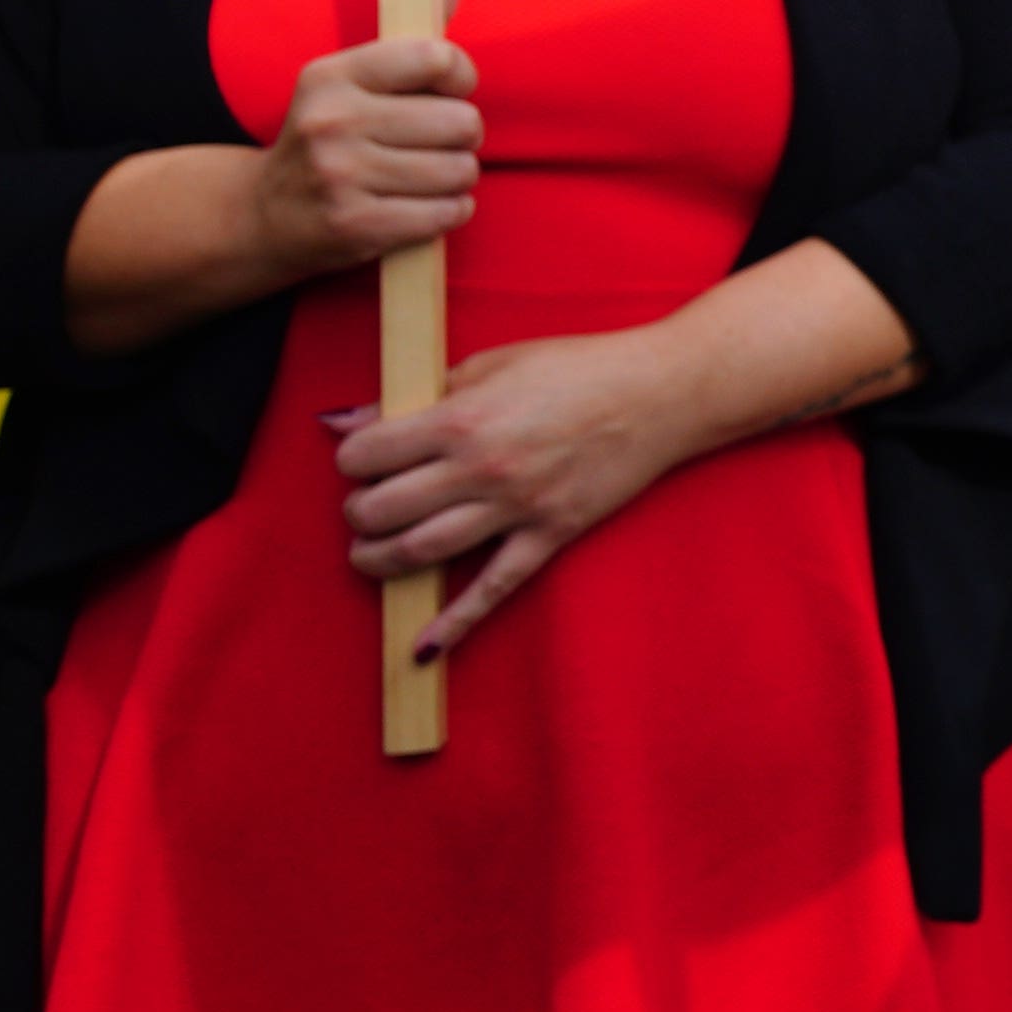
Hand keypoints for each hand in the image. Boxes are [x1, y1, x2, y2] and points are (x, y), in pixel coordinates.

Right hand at [257, 1, 481, 284]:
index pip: (437, 58)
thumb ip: (413, 24)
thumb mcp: (352, 78)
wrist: (260, 216)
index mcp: (332, 76)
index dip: (461, 78)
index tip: (448, 91)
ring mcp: (341, 177)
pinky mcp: (354, 227)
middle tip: (431, 144)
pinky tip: (420, 207)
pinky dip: (447, 212)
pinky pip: (447, 214)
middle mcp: (333, 122)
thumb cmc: (327, 137)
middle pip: (461, 122)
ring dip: (456, 178)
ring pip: (460, 170)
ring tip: (423, 178)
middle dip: (460, 137)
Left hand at [338, 324, 722, 650]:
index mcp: (461, 418)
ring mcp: (516, 508)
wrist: (662, 392)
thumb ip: (421, 395)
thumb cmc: (579, 367)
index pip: (366, 455)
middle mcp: (480, 469)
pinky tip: (422, 648)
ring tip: (370, 553)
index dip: (353, 457)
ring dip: (378, 560)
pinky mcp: (549, 535)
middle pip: (380, 510)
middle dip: (359, 511)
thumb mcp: (491, 363)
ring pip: (418, 552)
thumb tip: (348, 420)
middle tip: (367, 503)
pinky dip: (454, 623)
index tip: (364, 457)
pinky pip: (493, 588)